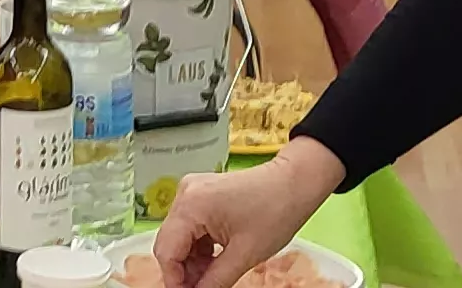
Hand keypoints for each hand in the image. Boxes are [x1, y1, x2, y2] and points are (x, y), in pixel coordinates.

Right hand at [150, 138, 342, 287]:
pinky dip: (199, 249)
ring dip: (193, 262)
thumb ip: (214, 281)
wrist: (295, 183)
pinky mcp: (201, 195)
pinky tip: (214, 262)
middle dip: (183, 272)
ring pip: (180, 238)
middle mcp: (185, 195)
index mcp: (191, 205)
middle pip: (170, 244)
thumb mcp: (244, 255)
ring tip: (212, 279)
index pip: (166, 252)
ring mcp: (192, 193)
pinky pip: (190, 228)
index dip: (174, 280)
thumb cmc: (276, 210)